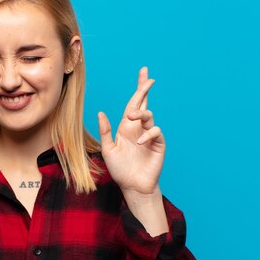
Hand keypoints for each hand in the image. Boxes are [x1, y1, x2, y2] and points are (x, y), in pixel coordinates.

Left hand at [98, 66, 165, 194]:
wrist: (133, 186)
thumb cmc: (120, 170)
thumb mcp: (108, 150)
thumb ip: (105, 131)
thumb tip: (100, 112)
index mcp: (126, 127)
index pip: (133, 104)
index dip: (138, 89)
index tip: (144, 74)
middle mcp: (138, 128)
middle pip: (144, 103)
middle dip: (145, 90)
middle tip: (148, 78)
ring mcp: (149, 135)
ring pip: (149, 116)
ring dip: (141, 114)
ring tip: (132, 118)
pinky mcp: (158, 144)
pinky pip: (155, 132)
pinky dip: (148, 134)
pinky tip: (140, 143)